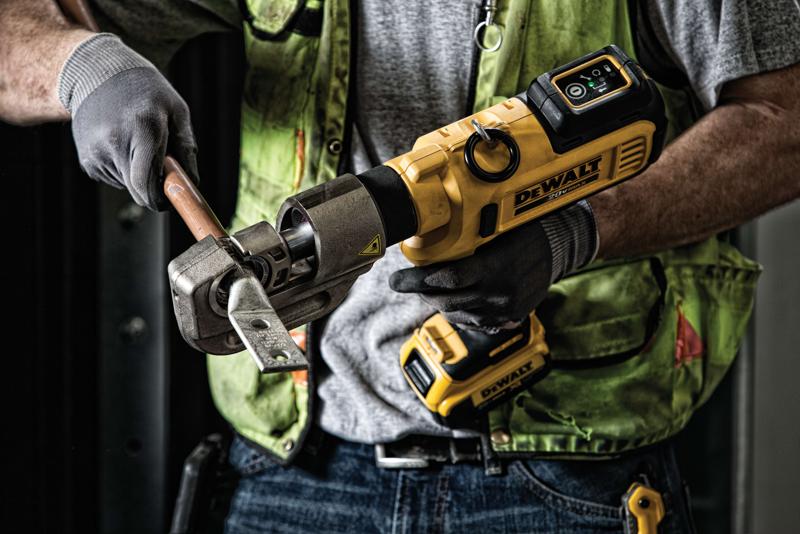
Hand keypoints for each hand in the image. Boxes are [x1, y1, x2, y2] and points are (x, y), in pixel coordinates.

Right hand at [60, 34, 197, 210]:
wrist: (98, 72)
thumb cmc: (147, 92)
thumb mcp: (176, 111)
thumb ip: (186, 148)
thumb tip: (191, 184)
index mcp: (143, 128)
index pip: (147, 182)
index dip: (160, 200)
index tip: (169, 202)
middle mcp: (115, 141)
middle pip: (137, 190)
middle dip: (153, 191)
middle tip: (163, 176)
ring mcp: (96, 151)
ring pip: (127, 185)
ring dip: (138, 175)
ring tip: (136, 143)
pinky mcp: (86, 158)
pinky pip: (113, 178)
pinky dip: (123, 169)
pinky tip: (121, 143)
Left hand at [389, 201, 597, 328]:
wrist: (561, 247)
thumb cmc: (527, 229)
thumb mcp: (498, 226)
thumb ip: (468, 235)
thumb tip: (427, 233)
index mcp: (495, 266)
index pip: (447, 279)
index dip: (417, 282)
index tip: (396, 280)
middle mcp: (499, 292)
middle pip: (447, 301)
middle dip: (421, 293)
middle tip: (405, 283)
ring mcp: (504, 309)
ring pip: (458, 315)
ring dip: (438, 303)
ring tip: (427, 290)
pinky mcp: (509, 318)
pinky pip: (475, 322)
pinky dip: (458, 313)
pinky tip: (451, 301)